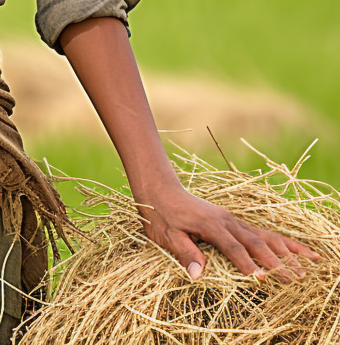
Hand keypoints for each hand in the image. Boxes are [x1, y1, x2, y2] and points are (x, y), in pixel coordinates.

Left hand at [136, 182, 319, 283]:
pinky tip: (298, 249)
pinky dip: (282, 241)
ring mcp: (233, 220)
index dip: (247, 264)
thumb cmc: (161, 214)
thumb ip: (184, 253)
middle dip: (276, 261)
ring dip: (287, 250)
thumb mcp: (166, 235)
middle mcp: (227, 220)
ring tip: (311, 262)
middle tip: (296, 279)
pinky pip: (262, 232)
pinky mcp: (234, 222)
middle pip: (256, 242)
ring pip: (265, 236)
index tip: (261, 280)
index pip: (233, 248)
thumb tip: (197, 275)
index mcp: (211, 224)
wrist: (160, 190)